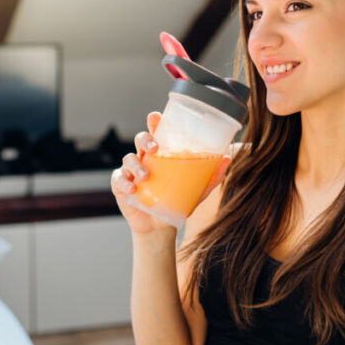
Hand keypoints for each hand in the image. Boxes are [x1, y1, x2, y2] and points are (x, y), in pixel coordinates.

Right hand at [110, 112, 230, 235]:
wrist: (160, 227)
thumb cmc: (176, 202)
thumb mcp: (197, 191)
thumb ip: (211, 176)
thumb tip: (227, 158)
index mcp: (160, 155)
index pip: (157, 133)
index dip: (154, 123)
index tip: (156, 117)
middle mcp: (144, 159)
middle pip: (140, 140)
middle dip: (145, 140)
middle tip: (154, 149)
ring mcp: (131, 172)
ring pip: (128, 158)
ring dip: (135, 165)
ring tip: (145, 176)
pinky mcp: (121, 186)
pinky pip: (118, 179)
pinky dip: (123, 182)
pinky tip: (131, 189)